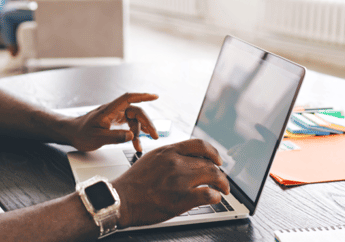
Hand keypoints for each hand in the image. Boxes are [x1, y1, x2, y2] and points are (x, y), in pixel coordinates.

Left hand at [69, 93, 158, 151]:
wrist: (71, 133)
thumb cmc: (81, 133)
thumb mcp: (97, 138)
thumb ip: (114, 136)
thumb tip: (131, 135)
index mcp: (109, 110)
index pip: (128, 98)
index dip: (142, 96)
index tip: (154, 97)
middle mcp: (114, 110)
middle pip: (136, 112)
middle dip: (147, 123)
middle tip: (154, 136)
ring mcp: (115, 115)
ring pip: (134, 120)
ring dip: (140, 132)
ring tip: (140, 145)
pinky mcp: (115, 121)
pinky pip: (129, 125)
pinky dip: (134, 133)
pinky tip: (137, 140)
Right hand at [111, 139, 230, 227]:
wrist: (121, 199)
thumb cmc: (133, 183)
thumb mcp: (151, 159)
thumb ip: (170, 157)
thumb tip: (187, 159)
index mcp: (168, 151)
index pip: (200, 145)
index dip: (214, 152)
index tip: (217, 160)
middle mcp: (176, 162)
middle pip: (209, 163)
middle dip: (220, 173)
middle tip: (222, 181)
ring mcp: (179, 180)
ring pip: (213, 176)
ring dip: (222, 184)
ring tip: (223, 190)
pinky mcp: (181, 198)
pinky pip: (208, 194)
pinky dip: (215, 197)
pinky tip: (214, 199)